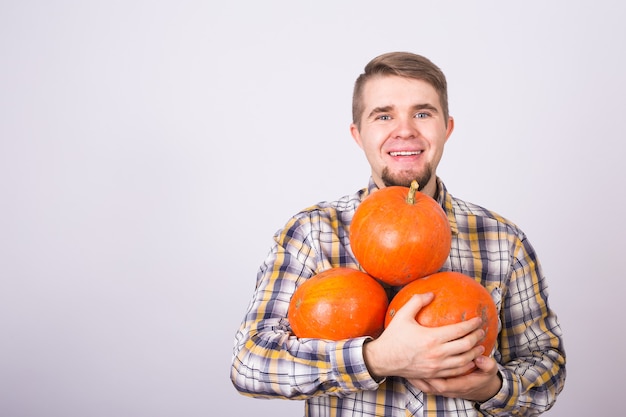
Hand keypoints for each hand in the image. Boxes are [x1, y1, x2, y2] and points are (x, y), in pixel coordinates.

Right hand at [363, 293, 485, 380]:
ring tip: (480, 346)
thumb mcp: (402, 315)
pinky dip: (467, 366)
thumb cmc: (393, 336)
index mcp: (432, 338)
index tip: (478, 320)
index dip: (472, 325)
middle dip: (477, 337)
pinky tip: (470, 360)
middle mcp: (437, 353)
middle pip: (466, 346)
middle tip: (481, 331)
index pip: (459, 330)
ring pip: (464, 361)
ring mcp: (437, 366)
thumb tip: (432, 293)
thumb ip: (417, 301)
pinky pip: (456, 372)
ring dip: (475, 352)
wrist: (383, 359)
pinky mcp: (434, 375)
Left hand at [408, 355, 502, 401]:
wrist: (481, 388)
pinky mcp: (437, 386)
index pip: (442, 384)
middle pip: (429, 386)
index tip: (423, 362)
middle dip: (417, 375)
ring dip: (413, 377)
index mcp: (459, 386)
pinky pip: (423, 384)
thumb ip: (487, 365)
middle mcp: (448, 390)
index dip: (431, 376)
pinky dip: (415, 378)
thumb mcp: (489, 371)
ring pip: (424, 385)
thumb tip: (480, 358)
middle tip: (407, 361)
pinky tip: (406, 369)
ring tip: (402, 365)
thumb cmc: (484, 377)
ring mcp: (442, 389)